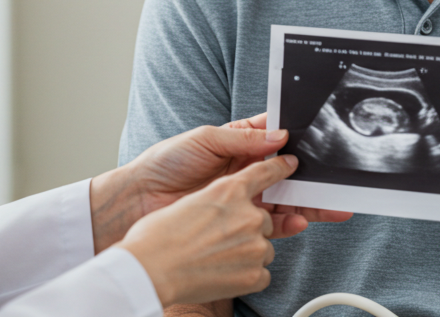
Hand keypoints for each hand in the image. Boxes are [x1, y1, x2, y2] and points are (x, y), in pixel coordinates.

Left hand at [92, 115, 351, 250]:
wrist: (139, 198)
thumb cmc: (165, 162)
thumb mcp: (205, 140)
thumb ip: (243, 139)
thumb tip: (280, 136)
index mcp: (239, 144)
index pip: (276, 141)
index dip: (299, 141)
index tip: (321, 143)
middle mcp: (245, 171)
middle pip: (288, 174)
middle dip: (313, 179)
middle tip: (337, 183)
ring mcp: (243, 197)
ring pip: (284, 200)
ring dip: (307, 204)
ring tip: (328, 207)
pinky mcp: (236, 220)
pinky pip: (269, 223)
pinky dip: (287, 224)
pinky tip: (299, 221)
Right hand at [116, 155, 295, 305]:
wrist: (149, 269)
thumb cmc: (158, 235)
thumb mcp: (192, 201)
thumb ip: (218, 198)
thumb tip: (232, 205)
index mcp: (230, 190)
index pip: (265, 173)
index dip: (280, 168)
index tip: (289, 164)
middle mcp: (248, 215)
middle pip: (265, 219)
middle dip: (248, 229)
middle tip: (219, 239)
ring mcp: (254, 245)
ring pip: (263, 247)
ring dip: (246, 252)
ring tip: (214, 258)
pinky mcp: (255, 274)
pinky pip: (262, 272)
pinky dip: (246, 275)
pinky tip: (221, 273)